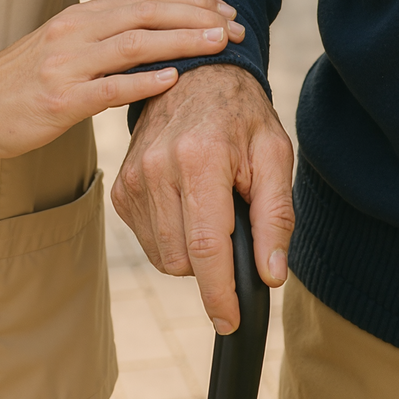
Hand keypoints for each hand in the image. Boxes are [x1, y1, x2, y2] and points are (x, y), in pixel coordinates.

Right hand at [0, 0, 240, 158]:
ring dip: (183, 41)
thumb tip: (153, 41)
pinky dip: (145, 81)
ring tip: (220, 44)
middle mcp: (77, 33)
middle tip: (236, 26)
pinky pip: (109, 88)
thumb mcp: (63, 46)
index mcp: (82, 18)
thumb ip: (103, 39)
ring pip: (136, 44)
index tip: (225, 8)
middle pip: (148, 12)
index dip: (189, 0)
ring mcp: (68, 65)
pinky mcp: (59, 100)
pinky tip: (175, 79)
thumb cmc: (18, 80)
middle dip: (198, 16)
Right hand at [113, 62, 295, 334]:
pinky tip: (189, 206)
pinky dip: (173, 238)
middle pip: (182, 259)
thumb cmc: (241, 116)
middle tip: (236, 231)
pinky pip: (149, 240)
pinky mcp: (122, 189)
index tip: (231, 321)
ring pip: (163, 256)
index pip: (206, 246)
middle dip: (213, 266)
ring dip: (193, 253)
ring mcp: (133, 180)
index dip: (220, 293)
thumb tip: (270, 274)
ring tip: (213, 211)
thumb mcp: (274, 154)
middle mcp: (158, 170)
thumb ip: (275, 216)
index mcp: (200, 159)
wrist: (195, 77)